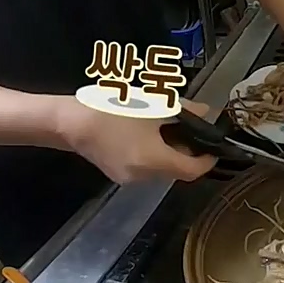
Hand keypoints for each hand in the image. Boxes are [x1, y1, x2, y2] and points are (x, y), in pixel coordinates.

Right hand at [49, 97, 216, 184]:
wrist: (70, 120)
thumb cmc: (113, 109)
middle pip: (176, 170)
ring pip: (160, 168)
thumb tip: (206, 112)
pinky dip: (152, 153)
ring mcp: (127, 178)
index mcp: (153, 161)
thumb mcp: (153, 104)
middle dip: (187, 151)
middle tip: (190, 129)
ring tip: (167, 126)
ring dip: (169, 151)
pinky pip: (143, 167)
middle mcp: (142, 177)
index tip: (213, 146)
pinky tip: (145, 133)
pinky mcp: (115, 173)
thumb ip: (184, 110)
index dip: (206, 159)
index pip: (192, 171)